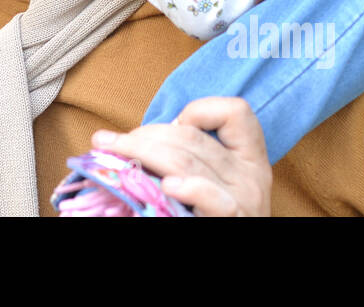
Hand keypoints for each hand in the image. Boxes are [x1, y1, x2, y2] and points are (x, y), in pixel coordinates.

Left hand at [91, 97, 271, 215]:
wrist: (235, 254)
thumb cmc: (210, 212)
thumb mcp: (214, 179)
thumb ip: (192, 155)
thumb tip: (145, 138)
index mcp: (249, 158)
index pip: (235, 112)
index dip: (200, 110)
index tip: (173, 124)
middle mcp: (251, 175)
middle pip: (193, 137)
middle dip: (146, 135)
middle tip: (112, 143)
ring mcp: (243, 200)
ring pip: (187, 162)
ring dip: (142, 152)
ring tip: (113, 153)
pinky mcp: (231, 220)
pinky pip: (210, 198)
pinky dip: (187, 188)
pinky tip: (166, 187)